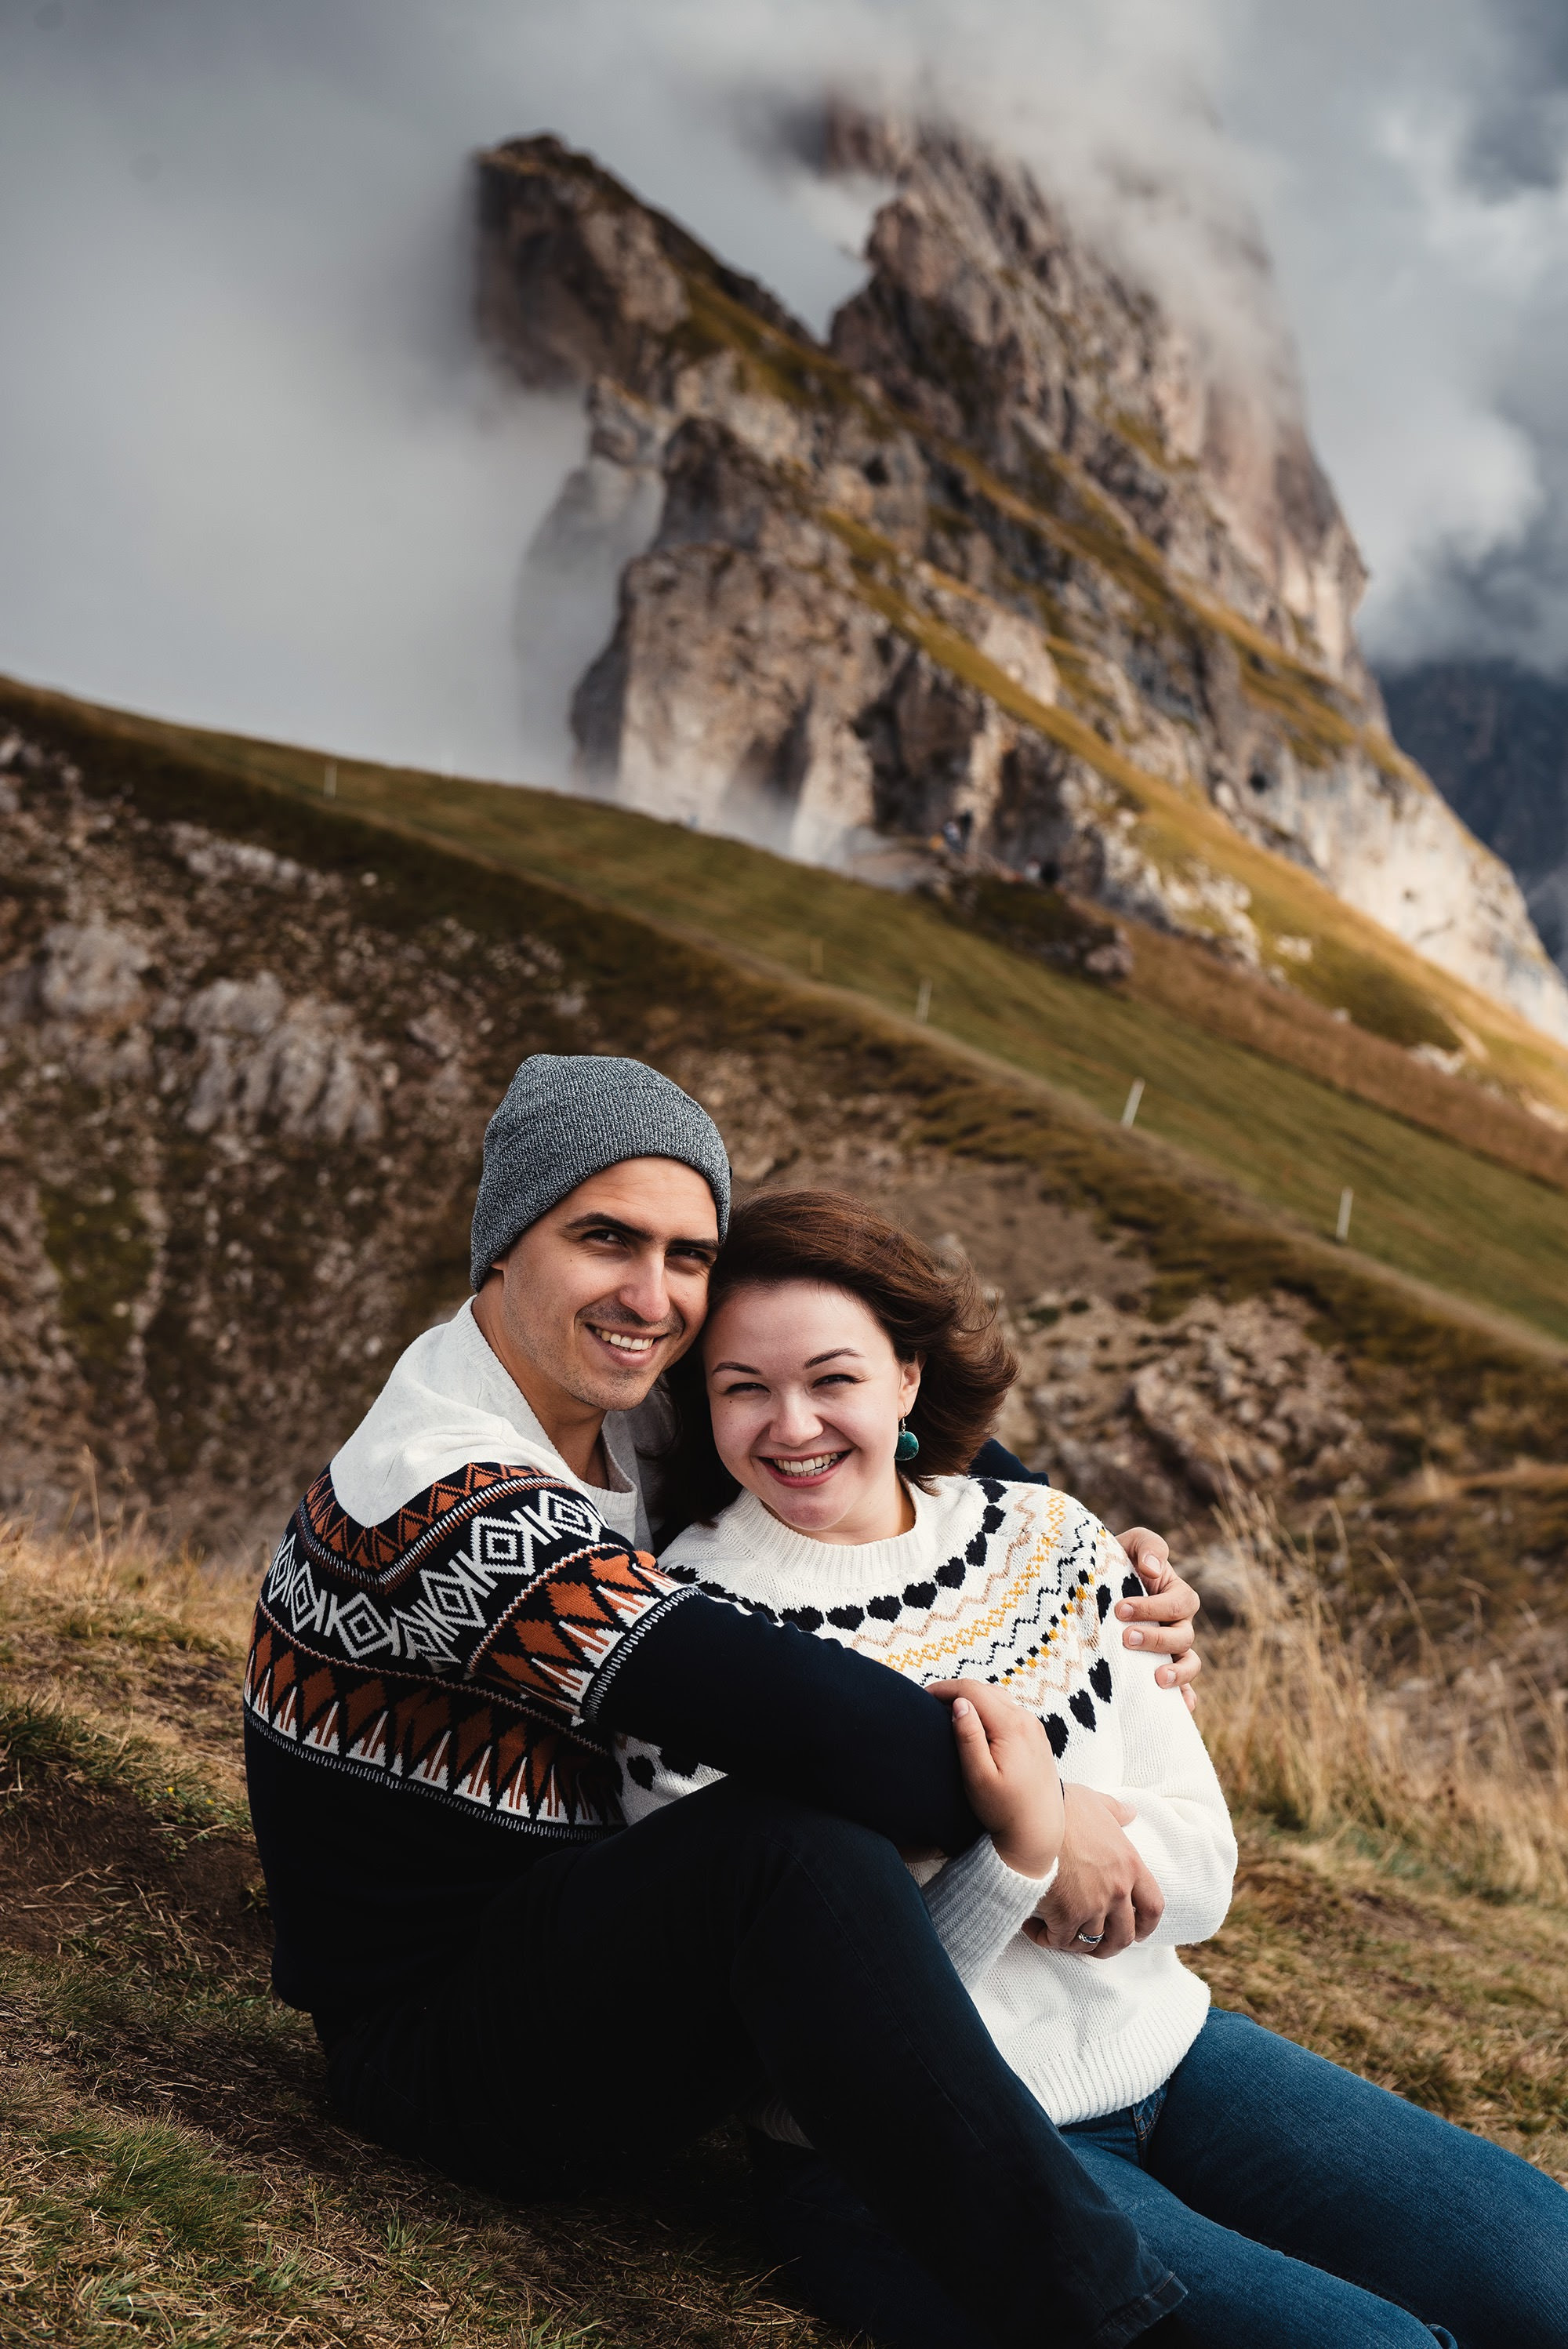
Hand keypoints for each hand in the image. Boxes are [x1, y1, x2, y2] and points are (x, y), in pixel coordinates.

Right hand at [929, 1679, 1063, 1880]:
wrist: (1039, 1830)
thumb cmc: (1005, 1810)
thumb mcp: (979, 1778)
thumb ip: (968, 1738)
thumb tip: (959, 1704)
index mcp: (1011, 1725)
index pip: (973, 1690)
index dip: (945, 1688)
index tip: (923, 1696)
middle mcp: (1026, 1719)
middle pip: (985, 1690)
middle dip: (956, 1691)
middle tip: (930, 1702)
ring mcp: (1034, 1726)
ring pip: (997, 1697)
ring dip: (972, 1698)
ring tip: (947, 1710)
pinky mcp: (1036, 1735)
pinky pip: (1008, 1710)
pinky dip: (987, 1707)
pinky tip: (974, 1722)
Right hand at [1023, 1782, 1163, 1958]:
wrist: (1035, 1814)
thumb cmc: (1063, 1806)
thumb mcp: (1098, 1803)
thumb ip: (1116, 1812)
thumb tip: (1130, 1812)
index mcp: (1131, 1865)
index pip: (1153, 1908)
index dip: (1146, 1927)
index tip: (1137, 1933)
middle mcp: (1118, 1890)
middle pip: (1123, 1936)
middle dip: (1108, 1946)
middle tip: (1092, 1943)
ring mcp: (1094, 1905)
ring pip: (1090, 1943)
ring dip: (1073, 1942)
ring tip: (1056, 1931)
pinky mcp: (1067, 1915)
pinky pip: (1060, 1940)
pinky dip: (1046, 1938)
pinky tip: (1033, 1925)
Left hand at [1113, 1527, 1201, 1709]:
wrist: (1089, 1584)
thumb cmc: (1113, 1560)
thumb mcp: (1130, 1543)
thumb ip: (1148, 1546)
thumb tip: (1153, 1569)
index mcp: (1175, 1594)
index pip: (1180, 1602)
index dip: (1155, 1607)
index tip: (1120, 1609)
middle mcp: (1176, 1623)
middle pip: (1184, 1636)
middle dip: (1158, 1639)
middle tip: (1127, 1639)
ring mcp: (1169, 1649)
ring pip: (1188, 1663)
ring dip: (1177, 1673)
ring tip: (1157, 1679)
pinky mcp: (1156, 1669)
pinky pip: (1181, 1688)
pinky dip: (1184, 1699)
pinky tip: (1179, 1709)